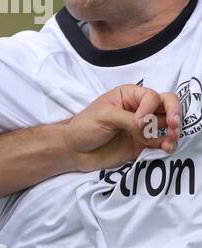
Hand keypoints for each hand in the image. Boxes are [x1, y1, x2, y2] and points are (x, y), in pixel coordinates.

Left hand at [61, 84, 182, 172]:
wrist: (73, 151)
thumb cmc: (84, 127)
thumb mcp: (104, 116)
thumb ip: (129, 119)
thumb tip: (148, 127)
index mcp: (129, 96)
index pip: (152, 97)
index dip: (149, 108)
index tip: (138, 122)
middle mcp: (140, 109)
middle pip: (167, 106)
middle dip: (174, 114)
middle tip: (174, 125)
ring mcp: (143, 127)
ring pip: (168, 125)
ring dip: (174, 131)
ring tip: (171, 139)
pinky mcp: (143, 144)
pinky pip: (162, 142)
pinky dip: (167, 144)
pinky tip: (166, 148)